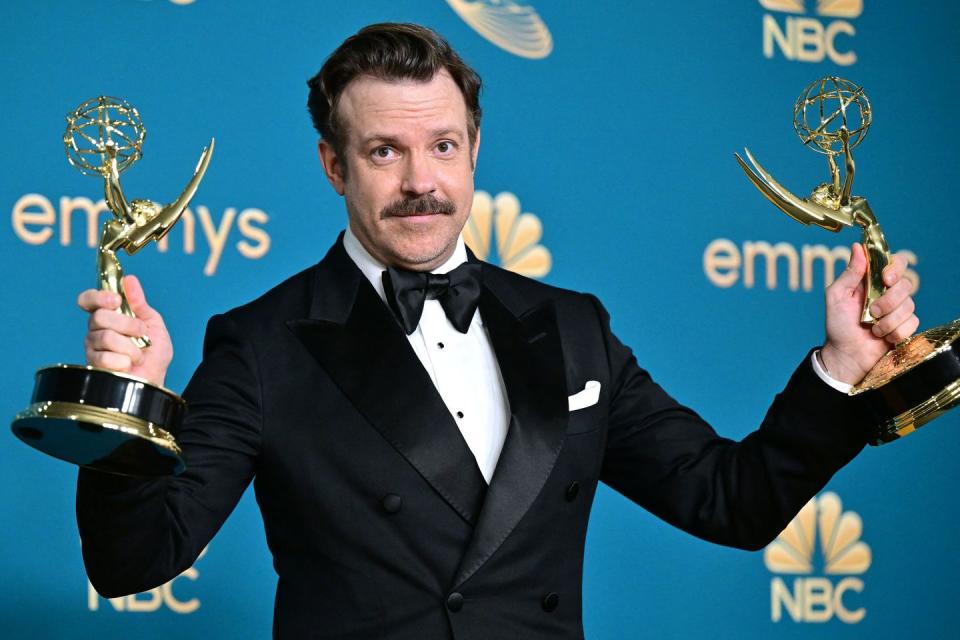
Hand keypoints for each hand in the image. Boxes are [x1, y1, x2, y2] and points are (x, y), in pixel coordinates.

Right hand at [77, 275, 172, 386]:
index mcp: (109, 316)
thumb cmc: (154, 353)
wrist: (156, 377)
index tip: (116, 300)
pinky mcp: (94, 365)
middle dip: (128, 325)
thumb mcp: (152, 323)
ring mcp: (93, 347)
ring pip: (106, 337)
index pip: (88, 299)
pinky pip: (106, 357)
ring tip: (138, 354)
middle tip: (141, 335)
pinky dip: (125, 361)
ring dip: (131, 347)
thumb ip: (139, 303)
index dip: (98, 296)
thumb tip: (129, 280)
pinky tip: (128, 365)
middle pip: (100, 316)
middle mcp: (96, 329)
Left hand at [821, 243, 918, 384]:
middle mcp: (888, 292)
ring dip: (888, 320)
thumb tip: (857, 247)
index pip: (896, 262)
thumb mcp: (836, 296)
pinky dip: (895, 332)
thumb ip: (849, 273)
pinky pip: (912, 323)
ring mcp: (899, 310)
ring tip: (873, 328)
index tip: (886, 279)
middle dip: (889, 301)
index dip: (896, 267)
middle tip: (872, 311)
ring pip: (909, 306)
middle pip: (906, 284)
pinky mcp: (906, 326)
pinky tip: (883, 337)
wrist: (846, 354)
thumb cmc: (837, 324)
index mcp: (873, 281)